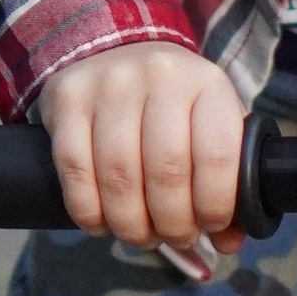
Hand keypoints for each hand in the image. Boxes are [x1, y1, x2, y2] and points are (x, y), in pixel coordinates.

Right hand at [40, 44, 244, 250]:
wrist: (118, 52)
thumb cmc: (175, 106)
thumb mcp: (210, 127)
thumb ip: (228, 182)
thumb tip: (229, 243)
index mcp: (208, 83)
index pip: (217, 155)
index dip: (215, 205)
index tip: (210, 227)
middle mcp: (160, 76)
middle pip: (166, 172)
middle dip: (171, 223)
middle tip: (173, 238)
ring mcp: (110, 83)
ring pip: (119, 175)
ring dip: (130, 224)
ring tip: (139, 236)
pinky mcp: (67, 97)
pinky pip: (74, 169)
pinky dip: (87, 210)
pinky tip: (100, 224)